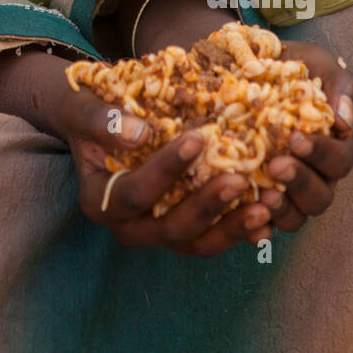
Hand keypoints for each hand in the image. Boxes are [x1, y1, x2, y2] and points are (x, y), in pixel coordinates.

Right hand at [56, 79, 275, 255]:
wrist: (97, 124)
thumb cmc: (88, 112)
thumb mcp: (84, 109)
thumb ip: (102, 121)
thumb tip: (140, 134)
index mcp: (99, 202)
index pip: (135, 193)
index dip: (165, 171)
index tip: (196, 140)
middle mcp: (128, 227)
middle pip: (170, 228)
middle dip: (207, 206)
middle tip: (239, 179)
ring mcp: (156, 233)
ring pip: (196, 243)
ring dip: (231, 227)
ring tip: (265, 206)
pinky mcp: (183, 230)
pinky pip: (212, 239)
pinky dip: (240, 230)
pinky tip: (269, 214)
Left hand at [254, 41, 352, 233]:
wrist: (239, 65)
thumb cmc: (285, 65)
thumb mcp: (315, 61)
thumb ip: (339, 84)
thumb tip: (344, 120)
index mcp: (331, 146)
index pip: (340, 160)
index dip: (321, 153)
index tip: (296, 139)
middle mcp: (313, 175)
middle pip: (320, 196)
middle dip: (300, 182)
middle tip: (275, 165)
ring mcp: (284, 192)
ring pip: (295, 217)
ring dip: (282, 211)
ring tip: (262, 194)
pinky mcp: (253, 201)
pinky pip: (261, 226)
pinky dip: (257, 229)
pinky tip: (248, 227)